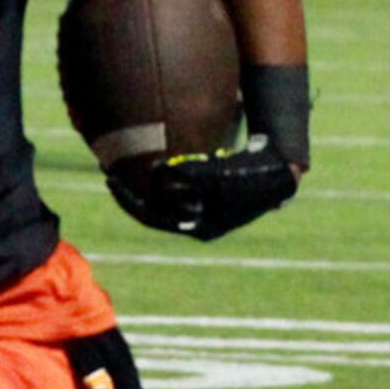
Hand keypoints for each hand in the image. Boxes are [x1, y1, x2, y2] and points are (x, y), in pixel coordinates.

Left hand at [106, 140, 298, 240]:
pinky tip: (149, 162)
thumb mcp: (221, 176)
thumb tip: (158, 172)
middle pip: (154, 212)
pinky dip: (160, 179)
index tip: (109, 178)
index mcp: (199, 226)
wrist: (281, 173)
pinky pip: (174, 191)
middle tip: (108, 172)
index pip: (152, 216)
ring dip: (143, 188)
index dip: (128, 199)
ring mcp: (202, 213)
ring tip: (123, 166)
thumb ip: (191, 175)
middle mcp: (197, 224)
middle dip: (131, 193)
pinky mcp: (207, 199)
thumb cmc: (253, 174)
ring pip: (163, 203)